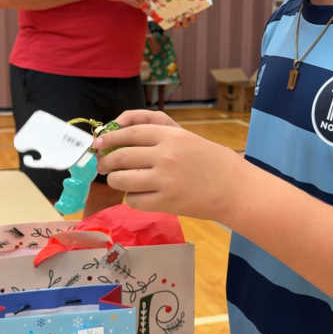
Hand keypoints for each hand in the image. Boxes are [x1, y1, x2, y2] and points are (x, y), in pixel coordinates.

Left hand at [95, 111, 241, 221]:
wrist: (234, 188)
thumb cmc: (208, 159)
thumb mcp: (183, 135)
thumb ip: (153, 130)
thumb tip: (116, 130)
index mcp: (170, 135)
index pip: (129, 133)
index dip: (109, 138)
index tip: (98, 144)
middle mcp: (165, 155)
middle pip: (121, 156)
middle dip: (105, 162)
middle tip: (102, 165)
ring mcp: (165, 180)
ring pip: (122, 180)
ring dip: (116, 180)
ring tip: (119, 180)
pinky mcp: (167, 203)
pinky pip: (134, 200)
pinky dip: (132, 198)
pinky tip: (139, 195)